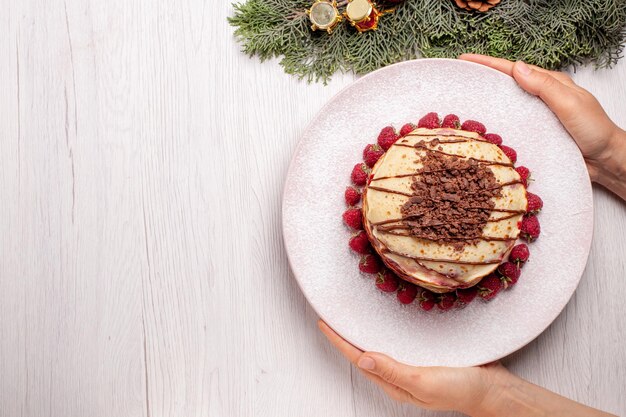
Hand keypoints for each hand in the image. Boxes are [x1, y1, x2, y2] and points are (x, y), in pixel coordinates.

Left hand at [317, 320, 505, 414]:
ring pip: (380, 345)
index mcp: (394, 382)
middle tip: (332, 314)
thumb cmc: (460, 388)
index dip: (339, 341)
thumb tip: (362, 359)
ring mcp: (410, 365)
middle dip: (346, 335)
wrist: (492, 389)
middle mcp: (398, 374)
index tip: (323, 323)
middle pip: (364, 352)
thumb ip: (392, 371)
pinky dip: (386, 329)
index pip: (358, 359)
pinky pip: (398, 341)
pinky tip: (385, 319)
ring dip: (363, 331)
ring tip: (350, 314)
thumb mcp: (423, 382)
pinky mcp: (423, 354)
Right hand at [459, 54, 625, 198]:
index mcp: (549, 84)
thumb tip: (518, 68)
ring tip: (463, 101)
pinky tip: (482, 127)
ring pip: (506, 105)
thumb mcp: (570, 104)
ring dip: (486, 102)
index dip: (488, 64)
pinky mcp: (534, 134)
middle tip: (458, 77)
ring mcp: (536, 117)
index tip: (466, 59)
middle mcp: (540, 99)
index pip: (513, 70)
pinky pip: (511, 126)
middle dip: (482, 79)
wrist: (605, 161)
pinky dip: (496, 123)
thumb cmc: (594, 131)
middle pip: (506, 85)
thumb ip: (545, 87)